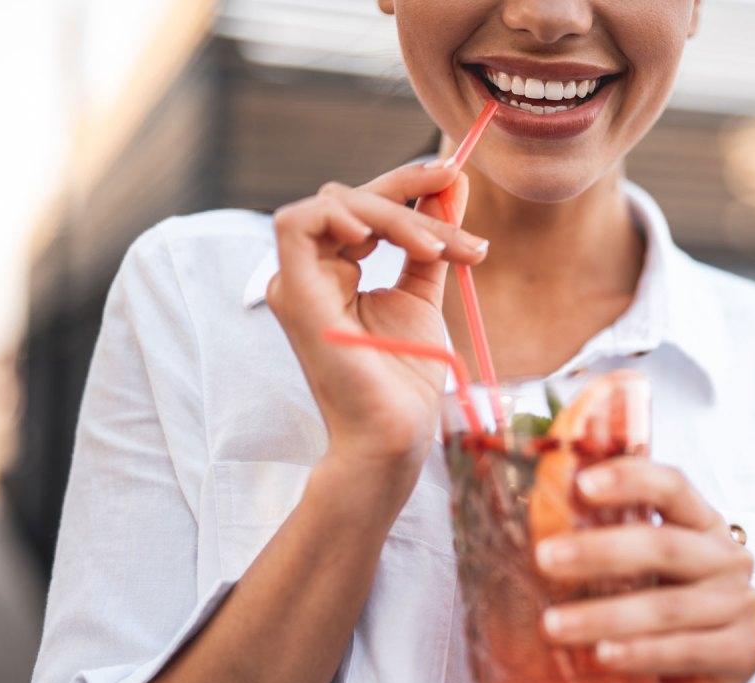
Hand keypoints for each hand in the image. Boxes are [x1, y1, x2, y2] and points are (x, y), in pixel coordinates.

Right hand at [267, 162, 489, 472]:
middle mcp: (309, 272)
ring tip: (439, 249)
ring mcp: (297, 282)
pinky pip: (296, 223)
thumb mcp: (423, 295)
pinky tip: (387, 235)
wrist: (394, 434)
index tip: (455, 176)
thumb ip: (430, 242)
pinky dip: (342, 214)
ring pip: (336, 204)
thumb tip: (453, 186)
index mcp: (333, 271)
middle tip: (459, 211)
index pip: (363, 206)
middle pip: (350, 197)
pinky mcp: (296, 294)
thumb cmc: (405, 377)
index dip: (407, 184)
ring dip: (396, 214)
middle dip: (411, 195)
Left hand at [534, 457, 754, 682]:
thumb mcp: (633, 577)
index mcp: (702, 525)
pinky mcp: (747, 651)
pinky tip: (603, 655)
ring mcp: (743, 605)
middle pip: (664, 545)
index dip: (630, 479)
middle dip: (600, 551)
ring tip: (553, 625)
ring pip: (667, 606)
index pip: (672, 486)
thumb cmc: (652, 625)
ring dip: (605, 614)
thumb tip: (533, 519)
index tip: (580, 484)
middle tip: (544, 558)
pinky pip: (686, 650)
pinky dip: (640, 653)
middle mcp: (729, 558)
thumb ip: (604, 546)